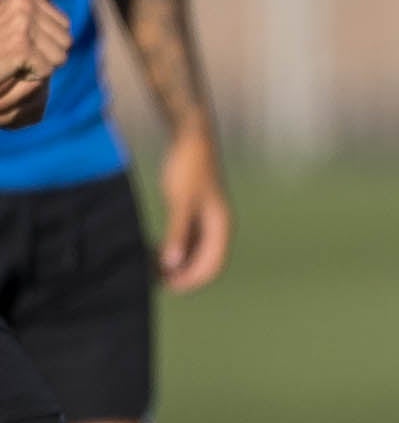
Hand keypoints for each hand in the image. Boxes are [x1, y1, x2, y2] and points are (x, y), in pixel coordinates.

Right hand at [0, 0, 59, 135]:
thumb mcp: (14, 18)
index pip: (64, 25)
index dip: (44, 43)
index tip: (13, 42)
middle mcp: (20, 1)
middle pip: (66, 40)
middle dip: (44, 57)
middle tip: (12, 57)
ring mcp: (20, 21)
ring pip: (60, 56)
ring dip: (36, 69)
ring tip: (9, 64)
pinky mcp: (19, 45)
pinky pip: (47, 69)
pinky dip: (28, 79)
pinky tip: (7, 72)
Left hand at [152, 128, 228, 291]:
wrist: (192, 138)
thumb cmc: (189, 168)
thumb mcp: (180, 203)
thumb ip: (177, 234)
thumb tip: (172, 264)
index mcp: (221, 226)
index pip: (212, 266)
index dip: (191, 280)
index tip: (165, 285)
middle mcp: (219, 227)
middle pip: (206, 263)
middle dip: (184, 274)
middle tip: (154, 278)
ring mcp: (209, 220)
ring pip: (197, 253)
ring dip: (179, 263)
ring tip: (152, 266)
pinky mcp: (197, 213)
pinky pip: (189, 240)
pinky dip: (175, 249)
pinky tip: (155, 249)